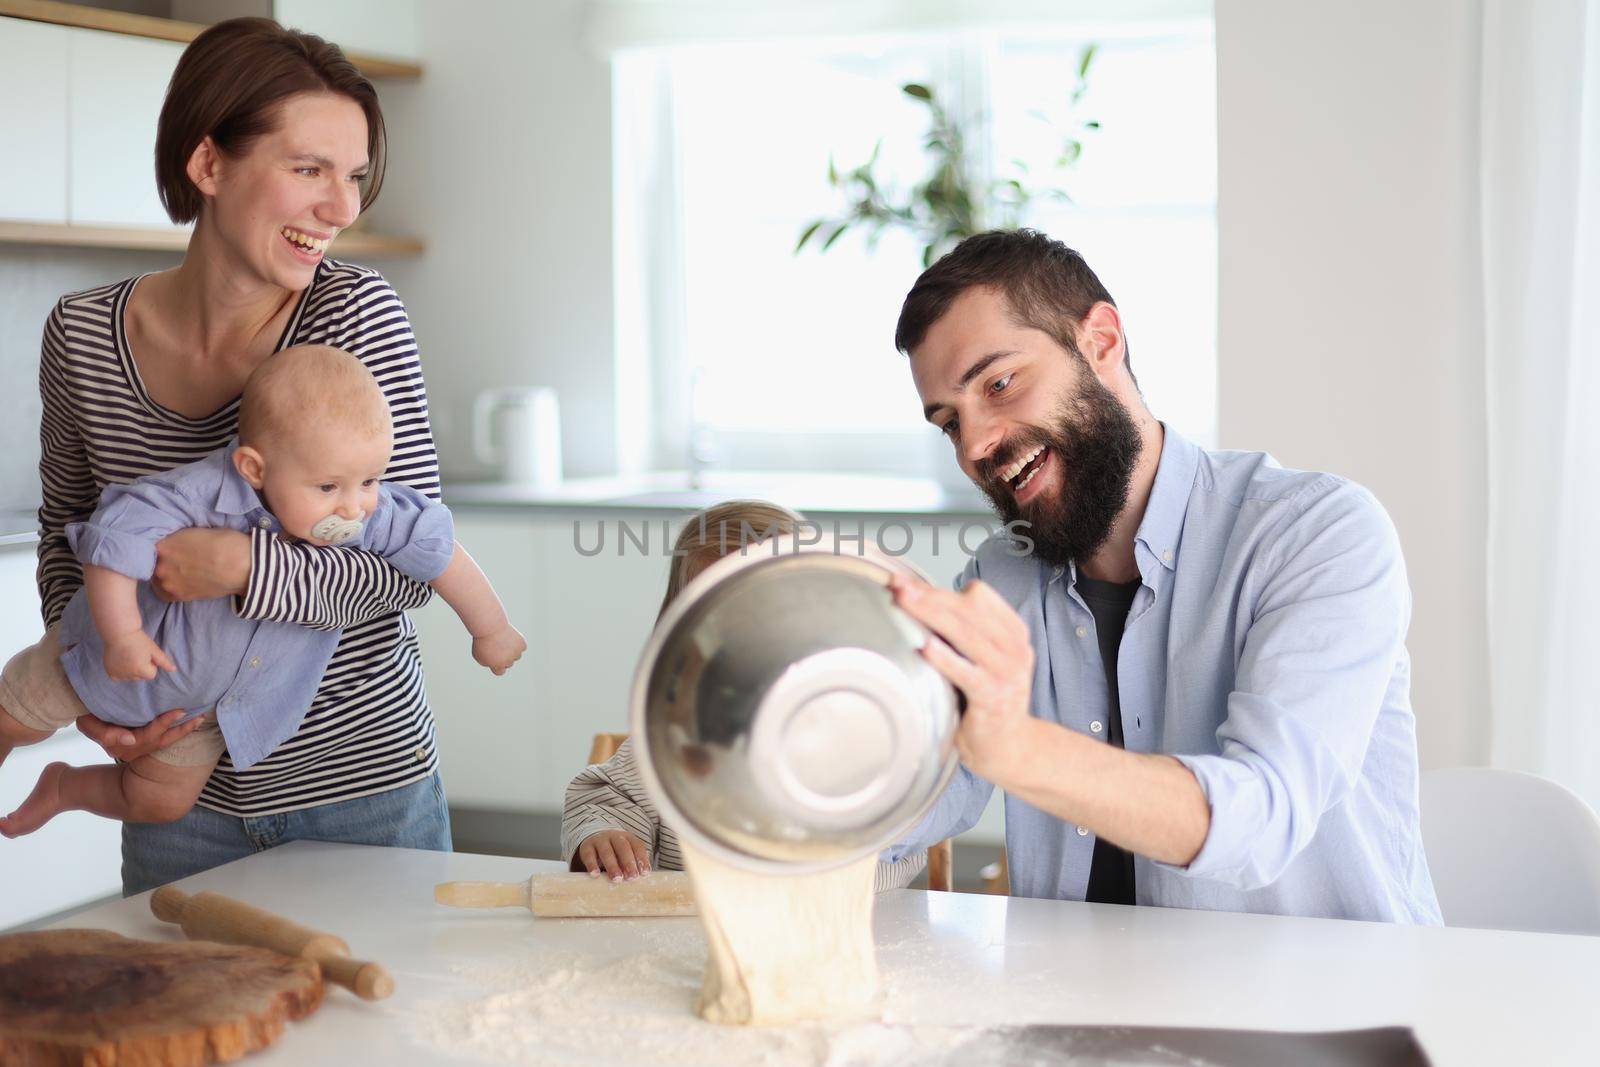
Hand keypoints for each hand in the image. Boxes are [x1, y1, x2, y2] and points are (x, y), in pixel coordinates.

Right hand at [75, 707, 204, 759]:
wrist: (88, 722)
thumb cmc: (89, 717)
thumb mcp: (88, 724)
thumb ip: (104, 733)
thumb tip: (130, 740)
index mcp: (116, 743)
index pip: (144, 736)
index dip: (162, 725)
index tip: (179, 712)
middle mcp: (129, 750)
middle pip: (159, 740)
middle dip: (179, 728)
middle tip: (195, 711)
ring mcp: (137, 750)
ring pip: (164, 742)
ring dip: (183, 731)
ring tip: (199, 718)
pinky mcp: (144, 746)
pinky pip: (164, 741)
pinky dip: (178, 732)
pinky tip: (192, 722)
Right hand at [104, 631, 176, 681]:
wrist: (119, 632)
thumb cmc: (139, 640)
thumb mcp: (154, 650)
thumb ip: (164, 662)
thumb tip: (174, 670)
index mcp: (141, 671)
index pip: (151, 674)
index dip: (150, 664)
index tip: (145, 654)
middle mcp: (128, 675)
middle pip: (141, 676)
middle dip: (141, 667)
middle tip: (136, 653)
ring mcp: (118, 675)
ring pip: (130, 676)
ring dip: (131, 668)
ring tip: (128, 655)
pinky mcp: (110, 673)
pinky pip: (120, 676)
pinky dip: (121, 670)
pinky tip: (121, 659)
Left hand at [152, 528, 250, 601]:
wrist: (243, 567)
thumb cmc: (226, 543)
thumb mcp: (196, 531)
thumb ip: (178, 538)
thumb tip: (172, 543)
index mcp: (162, 544)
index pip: (149, 544)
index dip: (160, 545)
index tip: (168, 546)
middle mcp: (159, 564)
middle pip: (151, 562)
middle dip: (162, 560)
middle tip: (177, 558)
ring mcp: (166, 582)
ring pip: (156, 577)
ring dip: (166, 574)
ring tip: (182, 571)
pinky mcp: (177, 596)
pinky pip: (165, 591)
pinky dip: (171, 587)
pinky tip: (183, 581)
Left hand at [472, 624, 527, 674]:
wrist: (490, 626)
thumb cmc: (482, 640)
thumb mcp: (477, 654)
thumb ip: (486, 662)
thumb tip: (493, 665)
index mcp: (497, 666)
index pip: (500, 672)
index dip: (497, 665)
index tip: (494, 657)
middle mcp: (508, 661)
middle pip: (509, 663)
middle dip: (504, 656)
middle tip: (497, 645)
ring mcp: (516, 653)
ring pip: (517, 656)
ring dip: (512, 651)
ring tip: (503, 641)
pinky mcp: (521, 644)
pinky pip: (522, 647)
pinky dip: (518, 643)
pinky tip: (510, 637)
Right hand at [574, 829, 651, 880]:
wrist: (594, 836)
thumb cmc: (615, 850)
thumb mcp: (625, 853)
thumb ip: (633, 863)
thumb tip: (641, 879)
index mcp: (628, 837)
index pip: (637, 846)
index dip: (642, 859)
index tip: (645, 873)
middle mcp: (614, 836)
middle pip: (623, 847)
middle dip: (628, 863)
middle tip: (632, 877)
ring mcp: (600, 840)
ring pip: (606, 851)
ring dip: (612, 866)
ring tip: (617, 879)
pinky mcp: (587, 846)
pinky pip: (589, 855)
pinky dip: (592, 865)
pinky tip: (595, 874)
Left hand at [889, 575, 1035, 782]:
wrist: (1009, 747)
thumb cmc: (986, 701)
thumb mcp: (983, 659)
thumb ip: (964, 632)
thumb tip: (920, 602)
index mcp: (1013, 633)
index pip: (979, 596)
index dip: (942, 588)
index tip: (911, 585)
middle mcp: (1015, 648)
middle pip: (968, 609)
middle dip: (929, 595)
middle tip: (899, 586)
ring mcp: (1006, 673)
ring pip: (965, 633)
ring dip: (930, 614)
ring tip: (904, 603)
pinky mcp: (993, 697)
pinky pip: (965, 671)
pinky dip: (944, 657)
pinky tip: (924, 647)